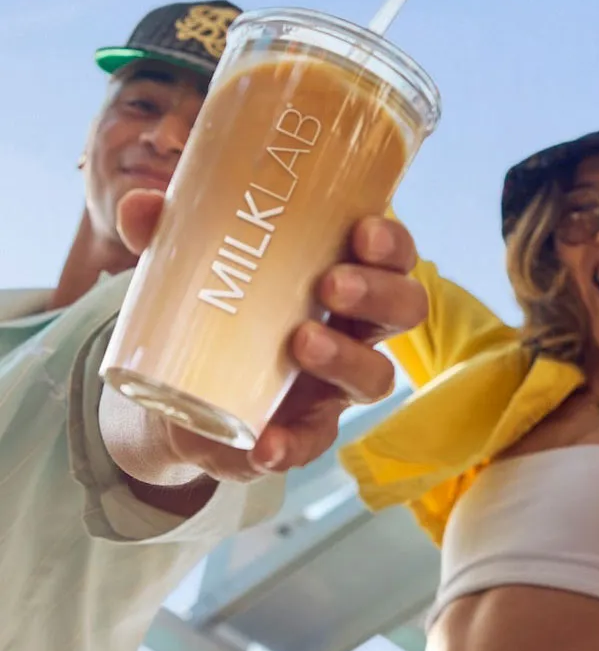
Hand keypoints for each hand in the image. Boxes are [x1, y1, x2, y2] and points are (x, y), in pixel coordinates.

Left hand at [112, 190, 425, 482]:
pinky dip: (292, 445)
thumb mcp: (188, 259)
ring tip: (302, 343)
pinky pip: (313, 443)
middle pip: (403, 308)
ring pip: (376, 375)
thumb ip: (167, 231)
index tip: (362, 230)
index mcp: (342, 271)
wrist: (175, 388)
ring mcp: (334, 383)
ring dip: (347, 358)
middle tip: (331, 284)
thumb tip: (142, 206)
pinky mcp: (302, 430)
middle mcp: (352, 326)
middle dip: (378, 293)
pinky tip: (266, 442)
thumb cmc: (212, 302)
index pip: (392, 254)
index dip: (391, 242)